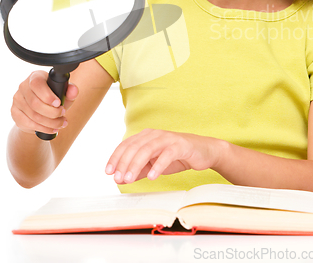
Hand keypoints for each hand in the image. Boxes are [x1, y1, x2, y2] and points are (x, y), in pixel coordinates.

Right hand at [11, 71, 78, 134]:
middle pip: (35, 103)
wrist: (40, 109)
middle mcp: (23, 86)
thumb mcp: (64, 94)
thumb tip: (73, 90)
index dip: (47, 96)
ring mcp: (17, 99)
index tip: (58, 103)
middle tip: (63, 114)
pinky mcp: (14, 112)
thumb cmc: (54, 98)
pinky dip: (43, 128)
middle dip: (52, 112)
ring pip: (33, 115)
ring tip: (61, 124)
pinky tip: (52, 129)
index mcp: (36, 76)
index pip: (37, 84)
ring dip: (50, 122)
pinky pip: (28, 123)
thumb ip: (70, 91)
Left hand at [105, 128, 225, 183]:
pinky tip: (152, 176)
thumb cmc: (177, 157)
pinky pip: (167, 154)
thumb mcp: (154, 165)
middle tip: (119, 178)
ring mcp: (168, 138)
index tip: (108, 172)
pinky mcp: (180, 145)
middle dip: (124, 163)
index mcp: (146, 136)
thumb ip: (139, 170)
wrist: (203, 152)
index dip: (116, 158)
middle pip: (134, 147)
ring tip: (130, 178)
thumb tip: (120, 178)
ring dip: (137, 164)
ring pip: (147, 149)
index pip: (126, 145)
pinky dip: (158, 165)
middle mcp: (154, 134)